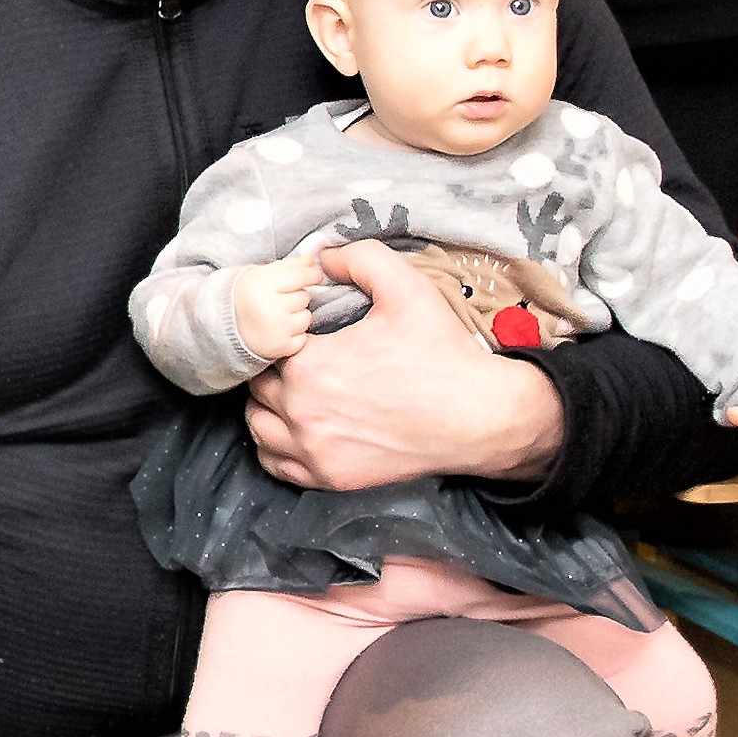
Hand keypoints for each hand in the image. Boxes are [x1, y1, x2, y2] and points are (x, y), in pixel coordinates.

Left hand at [244, 242, 565, 494]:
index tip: (302, 332)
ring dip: (268, 406)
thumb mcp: (406, 286)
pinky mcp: (331, 479)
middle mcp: (301, 414)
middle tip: (300, 358)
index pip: (262, 346)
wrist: (482, 417)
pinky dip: (277, 445)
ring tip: (298, 389)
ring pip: (258, 426)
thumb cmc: (443, 353)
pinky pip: (277, 464)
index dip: (278, 335)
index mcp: (309, 367)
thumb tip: (320, 257)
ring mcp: (314, 452)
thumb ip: (358, 258)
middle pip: (256, 385)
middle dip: (272, 367)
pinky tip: (301, 426)